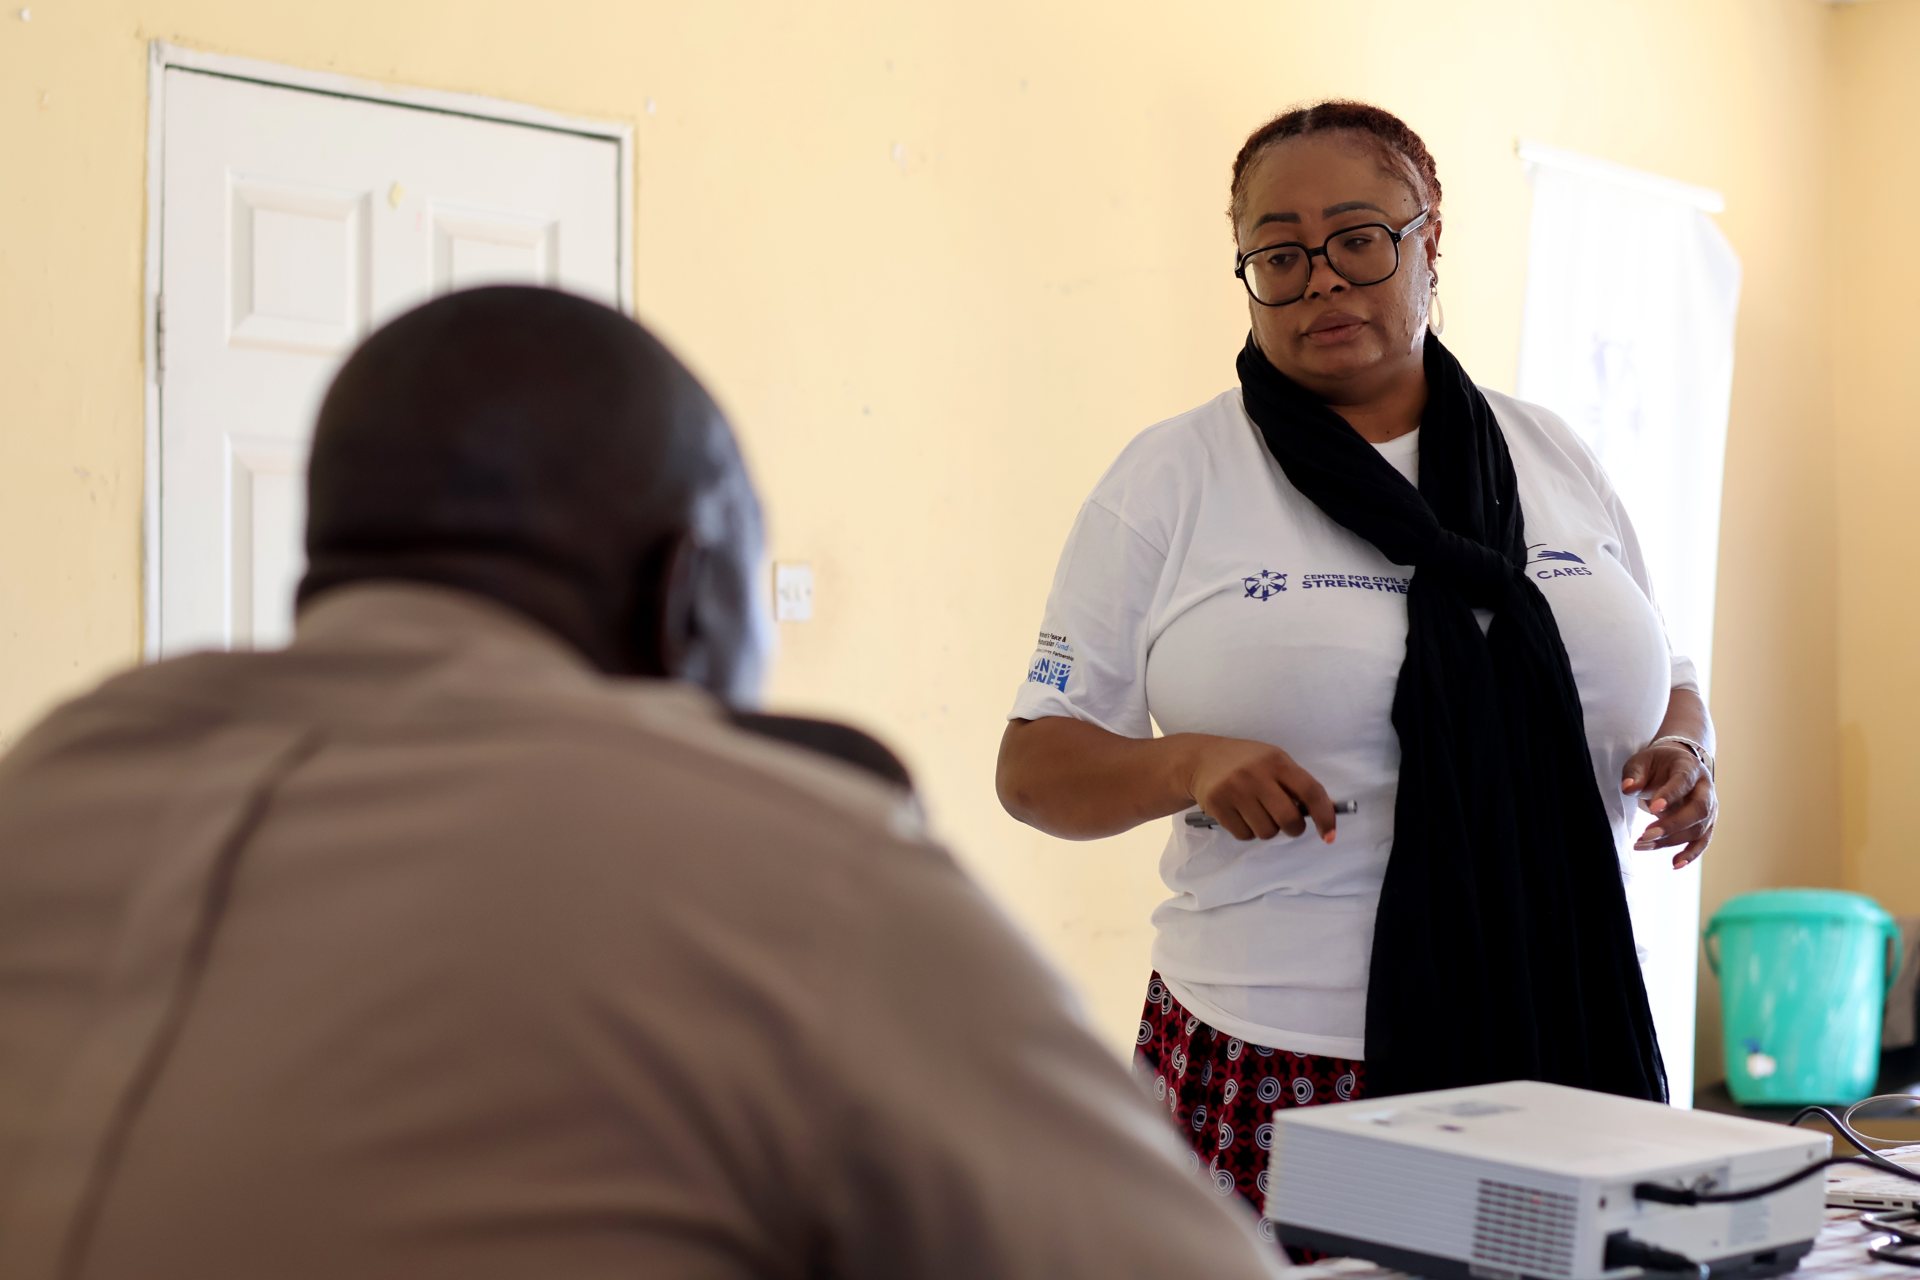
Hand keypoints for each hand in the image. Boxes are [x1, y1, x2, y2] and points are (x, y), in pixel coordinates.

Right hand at [1184, 736, 1336, 843]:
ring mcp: (1235, 790)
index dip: (1325, 816)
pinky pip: (1244, 835)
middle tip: (1287, 824)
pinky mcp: (1217, 805)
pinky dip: (1247, 831)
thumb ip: (1296, 784)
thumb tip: (1324, 812)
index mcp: (1277, 761)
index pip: (1311, 791)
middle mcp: (1256, 774)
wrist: (1200, 759)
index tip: (1329, 834)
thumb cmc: (1246, 762)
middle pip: (1288, 819)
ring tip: (1257, 813)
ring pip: (1266, 832)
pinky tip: (1240, 815)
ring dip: (1267, 829)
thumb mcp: (1273, 761)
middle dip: (1293, 829)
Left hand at [1622, 743, 1715, 869]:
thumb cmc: (1657, 764)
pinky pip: (1702, 841)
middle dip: (1672, 825)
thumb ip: (1635, 774)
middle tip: (1646, 834)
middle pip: (1698, 810)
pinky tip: (1674, 864)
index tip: (1653, 808)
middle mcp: (1705, 788)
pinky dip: (1690, 854)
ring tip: (1642, 844)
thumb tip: (1628, 788)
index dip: (1671, 795)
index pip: (1684, 782)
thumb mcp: (1642, 761)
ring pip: (1698, 829)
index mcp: (1689, 768)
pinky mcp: (1706, 823)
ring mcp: (1710, 808)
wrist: (1677, 765)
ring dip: (1671, 841)